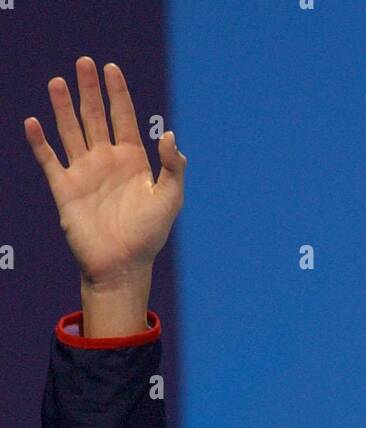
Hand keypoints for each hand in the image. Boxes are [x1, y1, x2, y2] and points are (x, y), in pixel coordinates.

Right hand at [23, 56, 185, 286]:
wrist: (122, 267)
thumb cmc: (148, 236)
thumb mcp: (170, 199)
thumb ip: (173, 166)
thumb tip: (168, 133)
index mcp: (133, 161)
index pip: (124, 118)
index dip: (118, 93)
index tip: (111, 68)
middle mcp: (106, 161)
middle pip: (95, 116)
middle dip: (90, 90)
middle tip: (84, 62)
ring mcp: (84, 173)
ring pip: (71, 131)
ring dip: (63, 107)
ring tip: (57, 81)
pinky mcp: (65, 189)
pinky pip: (49, 160)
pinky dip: (40, 142)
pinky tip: (33, 122)